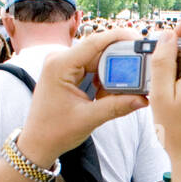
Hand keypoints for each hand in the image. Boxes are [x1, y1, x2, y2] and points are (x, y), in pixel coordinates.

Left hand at [16, 29, 146, 166]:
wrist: (37, 142)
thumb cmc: (54, 132)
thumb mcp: (88, 119)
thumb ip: (116, 106)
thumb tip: (142, 99)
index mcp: (60, 65)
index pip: (94, 43)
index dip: (119, 38)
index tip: (140, 40)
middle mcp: (60, 59)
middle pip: (99, 50)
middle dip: (121, 60)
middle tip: (142, 69)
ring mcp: (64, 65)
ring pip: (98, 60)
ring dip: (114, 72)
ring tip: (129, 87)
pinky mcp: (69, 73)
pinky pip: (93, 69)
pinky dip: (106, 80)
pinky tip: (111, 94)